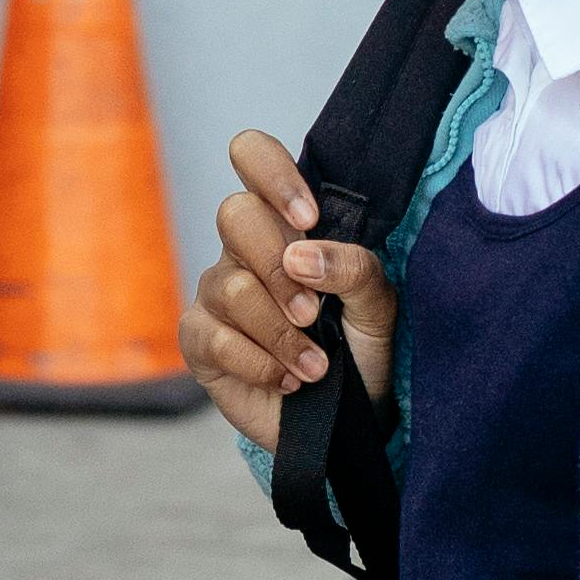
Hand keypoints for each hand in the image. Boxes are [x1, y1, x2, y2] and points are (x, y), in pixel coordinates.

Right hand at [182, 127, 396, 448]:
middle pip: (234, 214)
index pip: (252, 156)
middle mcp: (244, 250)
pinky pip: (216, 338)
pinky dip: (261, 363)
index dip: (272, 175)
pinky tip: (288, 380)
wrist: (348, 422)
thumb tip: (302, 255)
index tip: (308, 219)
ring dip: (281, 332)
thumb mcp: (379, 306)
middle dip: (279, 267)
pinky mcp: (200, 341)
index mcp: (286, 223)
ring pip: (231, 286)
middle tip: (313, 312)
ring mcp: (216, 294)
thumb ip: (355, 268)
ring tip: (316, 365)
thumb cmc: (363, 351)